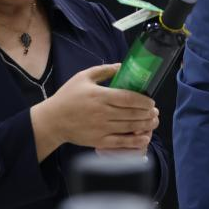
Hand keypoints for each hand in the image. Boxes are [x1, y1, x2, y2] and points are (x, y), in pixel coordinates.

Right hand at [31, 64, 159, 157]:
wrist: (53, 121)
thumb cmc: (68, 97)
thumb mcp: (83, 77)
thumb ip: (104, 71)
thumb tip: (122, 65)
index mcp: (100, 96)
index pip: (128, 98)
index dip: (143, 101)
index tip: (151, 101)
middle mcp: (102, 113)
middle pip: (132, 113)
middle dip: (148, 113)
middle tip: (155, 111)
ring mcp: (101, 128)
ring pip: (130, 127)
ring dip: (145, 125)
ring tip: (153, 121)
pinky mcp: (99, 141)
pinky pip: (121, 142)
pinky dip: (135, 141)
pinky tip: (145, 137)